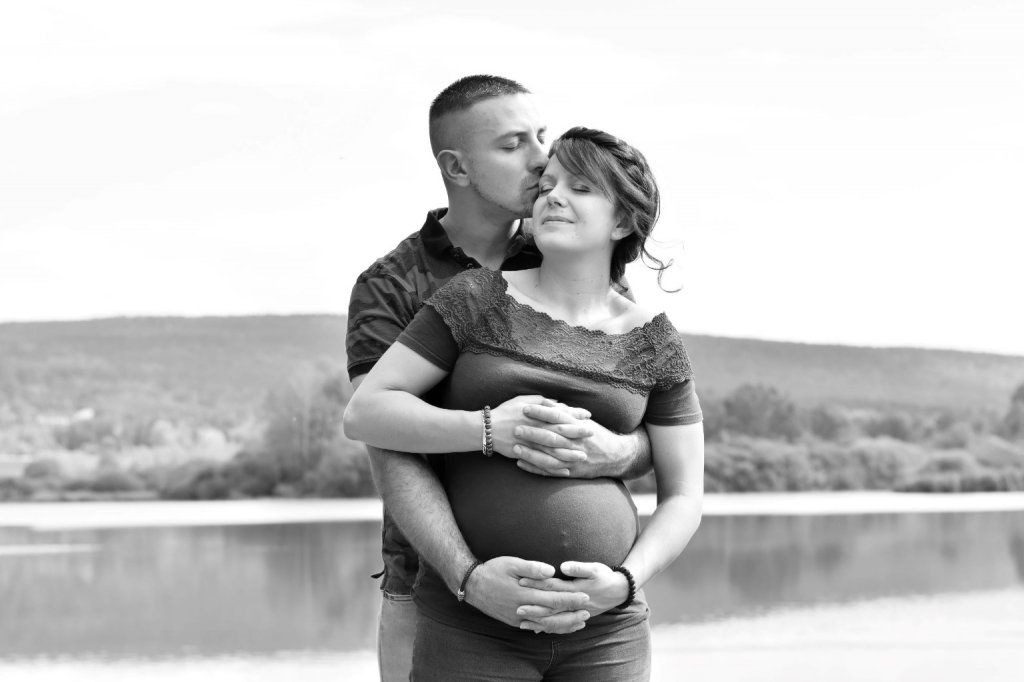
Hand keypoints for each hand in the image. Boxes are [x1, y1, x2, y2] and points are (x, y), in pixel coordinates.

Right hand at [464, 556, 590, 633]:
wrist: (473, 585)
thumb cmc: (493, 570)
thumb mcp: (511, 563)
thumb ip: (532, 568)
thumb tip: (552, 572)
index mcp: (524, 594)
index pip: (553, 599)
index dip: (570, 599)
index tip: (584, 597)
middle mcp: (523, 609)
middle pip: (552, 615)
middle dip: (571, 614)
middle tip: (588, 612)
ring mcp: (518, 618)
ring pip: (545, 625)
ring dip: (563, 624)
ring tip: (579, 623)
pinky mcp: (514, 622)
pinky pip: (536, 627)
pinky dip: (549, 628)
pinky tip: (558, 627)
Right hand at [490, 396, 590, 474]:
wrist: (486, 428)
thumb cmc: (506, 411)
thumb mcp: (523, 400)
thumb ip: (542, 401)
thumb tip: (559, 404)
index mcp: (536, 414)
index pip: (560, 414)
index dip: (575, 415)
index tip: (588, 416)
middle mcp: (535, 429)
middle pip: (560, 432)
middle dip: (577, 434)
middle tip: (592, 435)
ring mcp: (530, 444)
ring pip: (553, 451)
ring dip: (569, 454)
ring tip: (582, 457)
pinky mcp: (525, 455)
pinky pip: (542, 464)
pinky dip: (554, 468)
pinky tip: (565, 470)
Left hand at [514, 402, 634, 478]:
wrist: (616, 457)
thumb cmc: (597, 435)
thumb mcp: (584, 421)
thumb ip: (566, 412)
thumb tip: (547, 401)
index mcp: (579, 426)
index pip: (557, 417)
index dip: (541, 412)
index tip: (525, 408)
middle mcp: (576, 443)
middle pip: (552, 437)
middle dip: (533, 433)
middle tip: (516, 428)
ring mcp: (574, 459)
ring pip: (550, 456)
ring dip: (531, 453)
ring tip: (515, 448)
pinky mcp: (571, 472)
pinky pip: (551, 471)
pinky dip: (535, 468)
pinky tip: (521, 464)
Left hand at [516, 561, 628, 624]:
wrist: (619, 591)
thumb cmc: (605, 576)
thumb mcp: (595, 568)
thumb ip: (579, 568)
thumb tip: (563, 566)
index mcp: (575, 590)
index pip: (552, 587)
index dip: (537, 583)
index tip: (521, 581)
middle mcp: (574, 604)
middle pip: (551, 607)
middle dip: (534, 608)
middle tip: (517, 608)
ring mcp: (575, 612)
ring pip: (555, 620)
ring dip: (539, 622)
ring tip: (522, 623)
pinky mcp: (577, 616)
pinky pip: (561, 625)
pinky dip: (549, 628)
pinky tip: (537, 629)